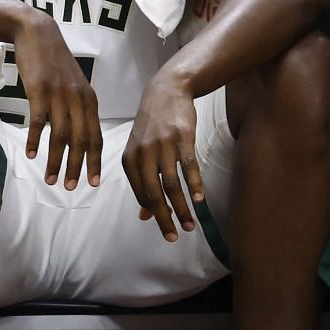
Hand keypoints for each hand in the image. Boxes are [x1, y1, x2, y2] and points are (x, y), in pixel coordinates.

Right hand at [13, 12, 100, 189]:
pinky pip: (39, 122)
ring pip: (61, 135)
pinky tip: (31, 154)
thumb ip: (76, 107)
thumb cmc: (54, 61)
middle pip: (81, 141)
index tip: (93, 182)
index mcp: (89, 100)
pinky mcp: (40, 91)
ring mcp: (60, 96)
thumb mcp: (72, 84)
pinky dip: (35, 140)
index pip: (96, 137)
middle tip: (71, 187)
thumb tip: (76, 133)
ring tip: (50, 179)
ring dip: (56, 160)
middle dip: (77, 167)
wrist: (38, 34)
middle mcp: (79, 100)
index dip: (95, 161)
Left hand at [124, 71, 201, 241]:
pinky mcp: (181, 138)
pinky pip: (188, 166)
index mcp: (129, 160)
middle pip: (153, 193)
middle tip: (175, 236)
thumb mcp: (139, 151)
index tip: (166, 231)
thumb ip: (141, 181)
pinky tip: (200, 199)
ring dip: (182, 207)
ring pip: (171, 184)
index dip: (154, 214)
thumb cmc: (151, 127)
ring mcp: (162, 146)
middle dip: (165, 218)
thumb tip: (143, 214)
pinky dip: (195, 184)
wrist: (166, 92)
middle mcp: (142, 154)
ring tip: (191, 223)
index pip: (141, 194)